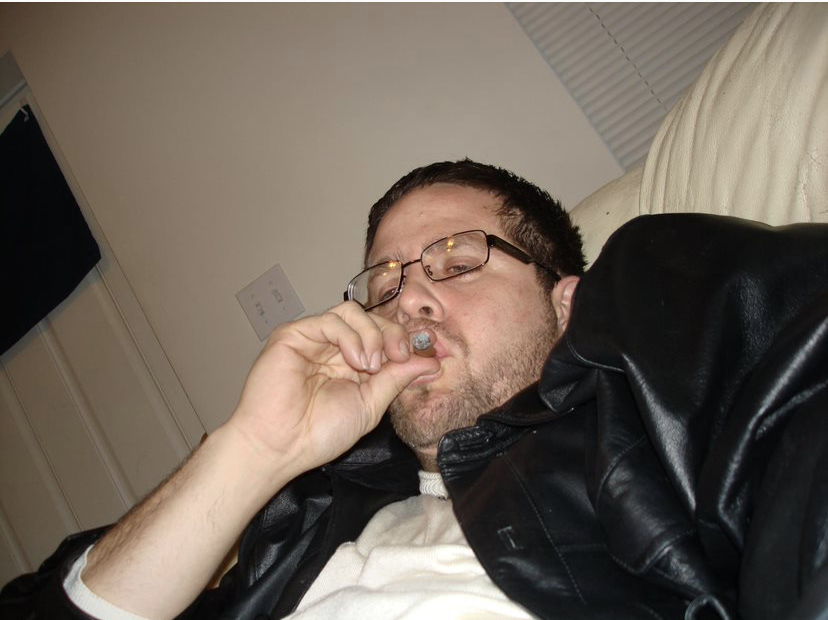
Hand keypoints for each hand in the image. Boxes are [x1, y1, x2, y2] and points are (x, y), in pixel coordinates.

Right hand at [227, 301, 438, 476]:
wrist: (281, 446)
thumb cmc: (319, 433)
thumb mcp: (371, 404)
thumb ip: (397, 378)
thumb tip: (431, 361)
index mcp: (350, 364)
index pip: (382, 336)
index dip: (404, 340)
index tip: (424, 354)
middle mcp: (332, 348)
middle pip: (370, 319)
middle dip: (392, 334)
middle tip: (400, 356)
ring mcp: (312, 340)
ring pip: (351, 312)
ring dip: (371, 335)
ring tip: (371, 366)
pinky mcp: (293, 335)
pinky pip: (330, 320)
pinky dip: (350, 336)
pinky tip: (355, 361)